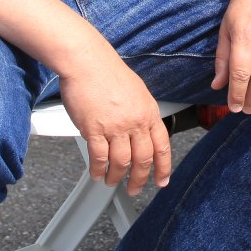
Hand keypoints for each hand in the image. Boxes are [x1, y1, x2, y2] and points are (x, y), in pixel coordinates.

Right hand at [56, 46, 172, 195]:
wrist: (87, 61)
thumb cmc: (107, 72)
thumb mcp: (137, 91)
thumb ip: (141, 112)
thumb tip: (142, 130)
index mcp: (149, 112)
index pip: (162, 146)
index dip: (163, 167)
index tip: (162, 180)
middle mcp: (135, 121)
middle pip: (143, 160)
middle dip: (139, 180)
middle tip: (134, 189)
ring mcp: (115, 127)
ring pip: (121, 163)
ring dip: (116, 177)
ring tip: (111, 181)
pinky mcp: (94, 129)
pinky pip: (99, 157)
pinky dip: (98, 169)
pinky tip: (97, 172)